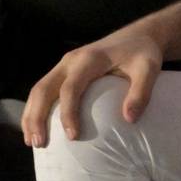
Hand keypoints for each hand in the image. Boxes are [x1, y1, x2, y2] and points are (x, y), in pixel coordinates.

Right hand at [22, 30, 164, 146]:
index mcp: (89, 59)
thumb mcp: (148, 69)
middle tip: (39, 144)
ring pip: (38, 89)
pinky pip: (44, 89)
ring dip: (31, 115)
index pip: (71, 88)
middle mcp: (70, 60)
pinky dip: (36, 109)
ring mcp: (64, 65)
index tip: (72, 136)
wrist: (138, 36)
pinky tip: (36, 129)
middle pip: (43, 88)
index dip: (68, 112)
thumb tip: (128, 120)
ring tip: (32, 142)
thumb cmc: (143, 53)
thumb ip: (141, 92)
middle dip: (37, 117)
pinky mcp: (64, 71)